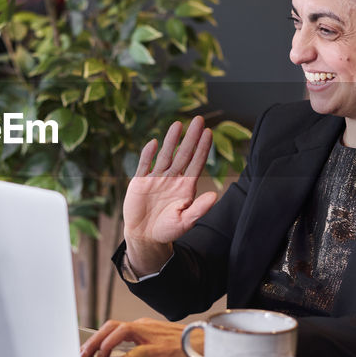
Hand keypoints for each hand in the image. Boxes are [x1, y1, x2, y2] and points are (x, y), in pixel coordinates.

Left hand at [80, 318, 197, 356]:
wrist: (207, 342)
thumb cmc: (184, 345)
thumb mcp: (156, 343)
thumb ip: (137, 347)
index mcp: (142, 326)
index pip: (112, 327)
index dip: (95, 338)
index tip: (84, 352)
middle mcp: (144, 327)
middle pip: (111, 326)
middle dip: (93, 340)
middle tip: (82, 356)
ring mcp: (152, 335)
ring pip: (121, 331)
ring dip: (105, 344)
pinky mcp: (162, 347)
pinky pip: (139, 350)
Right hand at [122, 116, 216, 271]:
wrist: (145, 236)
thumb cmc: (168, 230)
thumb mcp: (186, 222)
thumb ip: (199, 209)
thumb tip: (215, 195)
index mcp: (185, 187)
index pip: (196, 163)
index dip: (202, 148)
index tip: (209, 133)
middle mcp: (172, 179)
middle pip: (183, 154)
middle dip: (191, 137)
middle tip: (199, 119)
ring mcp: (156, 179)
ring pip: (165, 155)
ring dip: (171, 140)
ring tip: (178, 124)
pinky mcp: (140, 182)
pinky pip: (144, 165)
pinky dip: (148, 154)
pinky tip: (153, 143)